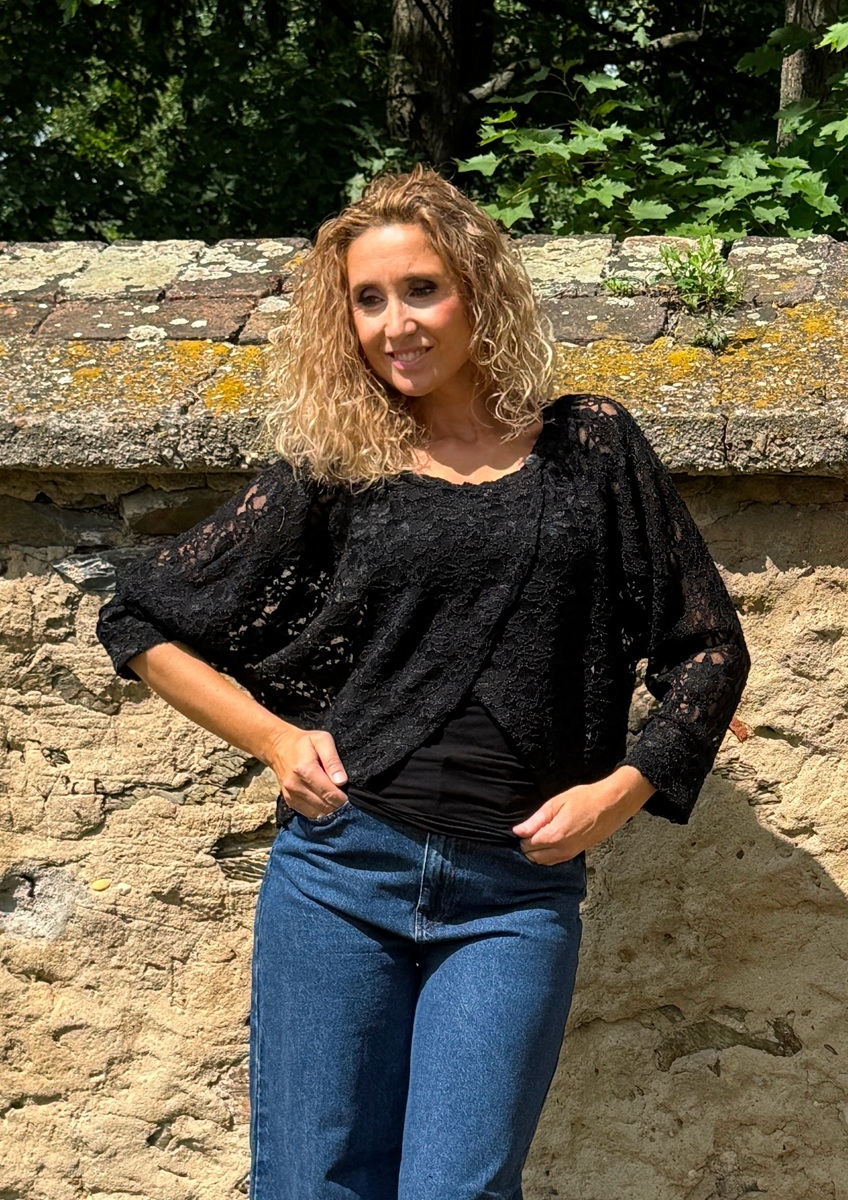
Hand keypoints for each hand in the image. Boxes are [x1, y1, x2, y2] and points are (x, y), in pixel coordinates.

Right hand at [265, 726, 348, 819]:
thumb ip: (333, 760)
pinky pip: (308, 814)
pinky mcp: (289, 801)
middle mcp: (295, 785)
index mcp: (305, 770)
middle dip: (338, 805)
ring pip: (317, 813)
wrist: (279, 747)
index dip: (343, 798)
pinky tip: (325, 803)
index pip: (329, 793)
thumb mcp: (322, 740)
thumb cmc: (304, 742)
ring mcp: (290, 795)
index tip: (350, 795)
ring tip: (336, 800)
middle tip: (346, 798)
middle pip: (324, 806)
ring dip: (329, 810)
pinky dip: (319, 812)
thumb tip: (341, 781)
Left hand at [512, 766, 654, 864]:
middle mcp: (561, 850)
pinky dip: (548, 855)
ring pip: (544, 862)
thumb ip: (535, 820)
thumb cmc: (585, 799)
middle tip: (532, 829)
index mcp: (554, 836)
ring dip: (537, 852)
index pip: (527, 846)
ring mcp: (570, 854)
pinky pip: (556, 861)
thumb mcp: (556, 804)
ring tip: (540, 834)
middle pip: (534, 857)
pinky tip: (550, 841)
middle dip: (528, 846)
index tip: (526, 826)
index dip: (523, 835)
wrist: (611, 804)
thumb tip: (518, 831)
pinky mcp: (577, 854)